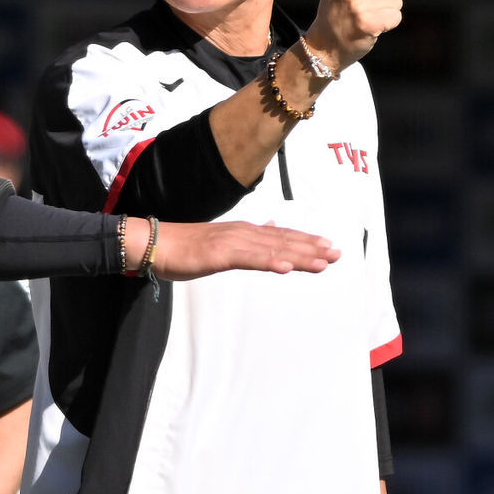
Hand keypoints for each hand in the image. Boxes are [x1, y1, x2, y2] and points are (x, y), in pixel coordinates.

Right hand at [148, 219, 340, 280]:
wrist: (156, 243)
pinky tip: (286, 267)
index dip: (306, 241)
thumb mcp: (221, 241)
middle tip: (338, 254)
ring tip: (322, 262)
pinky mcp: (220, 254)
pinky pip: (249, 259)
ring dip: (298, 255)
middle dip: (311, 248)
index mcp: (243, 231)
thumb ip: (248, 237)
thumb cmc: (185, 245)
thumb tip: (271, 227)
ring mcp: (232, 242)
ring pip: (272, 249)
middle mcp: (242, 233)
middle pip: (283, 240)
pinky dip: (269, 261)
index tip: (329, 247)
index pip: (281, 235)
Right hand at [306, 0, 402, 71]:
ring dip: (385, 12)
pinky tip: (370, 29)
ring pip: (396, 0)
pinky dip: (387, 25)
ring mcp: (355, 3)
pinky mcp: (366, 22)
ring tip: (365, 19)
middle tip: (362, 10)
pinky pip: (395, 17)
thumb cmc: (338, 14)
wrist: (323, 47)